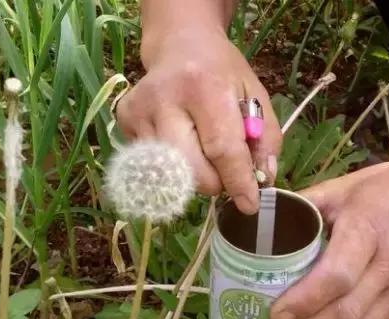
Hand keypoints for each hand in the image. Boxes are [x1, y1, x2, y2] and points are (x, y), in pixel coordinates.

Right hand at [116, 28, 281, 214]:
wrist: (179, 43)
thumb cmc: (222, 72)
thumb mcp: (256, 96)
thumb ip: (266, 139)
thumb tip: (262, 181)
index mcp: (204, 87)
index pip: (221, 149)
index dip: (237, 182)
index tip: (250, 204)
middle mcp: (164, 99)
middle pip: (191, 170)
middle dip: (215, 183)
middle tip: (225, 171)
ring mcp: (138, 112)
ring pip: (171, 174)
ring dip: (194, 175)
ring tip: (201, 149)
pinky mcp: (123, 120)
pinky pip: (152, 165)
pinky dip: (172, 165)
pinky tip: (178, 139)